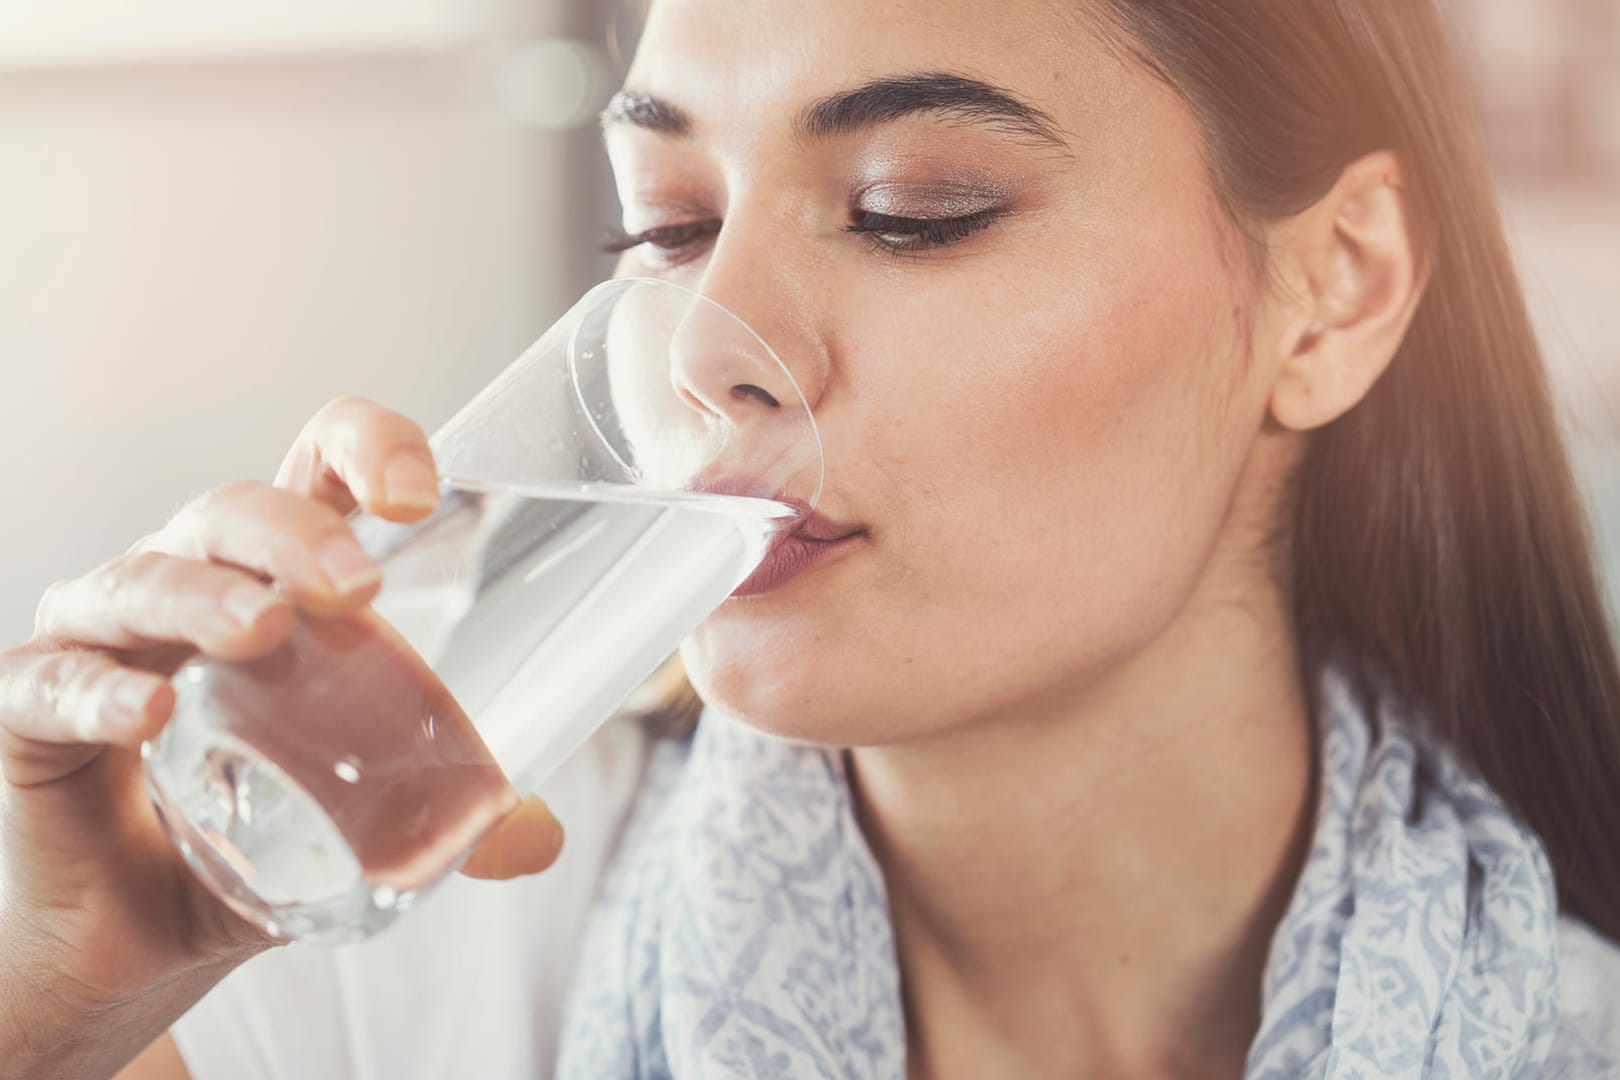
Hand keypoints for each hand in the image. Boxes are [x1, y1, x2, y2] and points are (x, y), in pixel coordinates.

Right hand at [0, 397, 563, 1056]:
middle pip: (233, 512)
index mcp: (280, 580)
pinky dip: (99, 690)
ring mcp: (106, 640)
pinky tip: (148, 712)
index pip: (318, 469)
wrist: (134, 939)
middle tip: (356, 584)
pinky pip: (55, 684)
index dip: (368, 448)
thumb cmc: (255, 835)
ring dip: (204, 593)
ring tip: (262, 626)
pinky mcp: (33, 713)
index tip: (421, 491)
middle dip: (295, 532)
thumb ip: (450, 816)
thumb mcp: (367, 819)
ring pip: (143, 580)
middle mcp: (191, 585)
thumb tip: (537, 838)